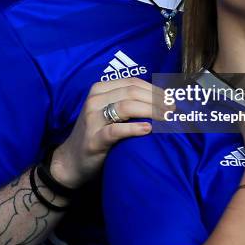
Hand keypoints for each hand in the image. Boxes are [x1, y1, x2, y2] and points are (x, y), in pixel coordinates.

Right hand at [50, 78, 168, 188]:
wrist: (71, 161)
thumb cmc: (98, 134)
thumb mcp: (110, 113)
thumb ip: (129, 102)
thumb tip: (163, 98)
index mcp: (100, 89)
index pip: (133, 82)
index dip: (155, 89)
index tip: (172, 98)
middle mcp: (95, 100)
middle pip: (132, 92)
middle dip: (156, 99)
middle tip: (174, 108)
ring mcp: (92, 119)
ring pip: (126, 107)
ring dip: (150, 110)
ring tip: (166, 117)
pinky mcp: (93, 139)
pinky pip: (116, 130)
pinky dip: (134, 128)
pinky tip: (148, 129)